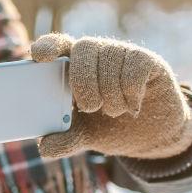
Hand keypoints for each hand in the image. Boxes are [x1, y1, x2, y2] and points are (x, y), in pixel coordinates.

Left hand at [31, 33, 191, 159]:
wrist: (151, 136)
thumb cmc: (110, 126)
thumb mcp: (84, 136)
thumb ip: (65, 139)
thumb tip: (44, 148)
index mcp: (73, 66)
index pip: (58, 44)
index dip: (49, 46)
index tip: (40, 57)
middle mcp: (97, 53)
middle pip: (83, 48)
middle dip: (83, 81)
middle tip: (89, 108)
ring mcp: (123, 53)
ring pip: (110, 60)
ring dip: (110, 96)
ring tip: (114, 111)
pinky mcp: (149, 61)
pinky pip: (135, 68)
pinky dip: (131, 93)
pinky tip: (134, 107)